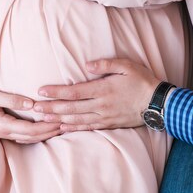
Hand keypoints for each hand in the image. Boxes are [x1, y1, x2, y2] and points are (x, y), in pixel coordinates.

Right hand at [0, 83, 61, 142]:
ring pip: (28, 139)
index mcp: (3, 125)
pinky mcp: (2, 129)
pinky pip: (22, 136)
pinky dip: (35, 134)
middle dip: (50, 132)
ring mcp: (3, 133)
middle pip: (33, 137)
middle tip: (66, 125)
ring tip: (59, 128)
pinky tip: (43, 130)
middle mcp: (4, 132)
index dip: (47, 128)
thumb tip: (32, 104)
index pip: (31, 131)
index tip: (61, 121)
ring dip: (44, 135)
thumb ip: (11, 100)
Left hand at [33, 59, 160, 131]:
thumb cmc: (142, 81)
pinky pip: (88, 127)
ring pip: (76, 119)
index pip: (74, 91)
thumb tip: (87, 66)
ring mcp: (104, 116)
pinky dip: (73, 128)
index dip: (56, 92)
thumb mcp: (127, 66)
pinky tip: (62, 127)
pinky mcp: (109, 124)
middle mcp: (101, 105)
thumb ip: (106, 64)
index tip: (41, 91)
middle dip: (50, 107)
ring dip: (57, 118)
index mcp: (103, 89)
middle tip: (33, 108)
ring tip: (42, 118)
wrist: (158, 103)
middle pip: (70, 107)